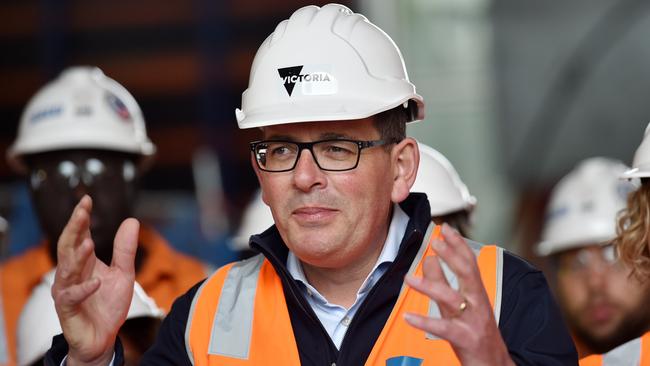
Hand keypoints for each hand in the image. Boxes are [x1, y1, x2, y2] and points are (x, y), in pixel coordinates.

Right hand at [51, 196, 138, 365]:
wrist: (103, 338)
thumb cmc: (108, 305)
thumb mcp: (124, 274)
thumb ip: (125, 249)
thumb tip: (131, 221)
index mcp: (84, 262)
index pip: (79, 235)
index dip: (81, 218)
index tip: (86, 200)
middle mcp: (71, 274)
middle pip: (68, 246)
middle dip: (74, 229)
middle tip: (81, 211)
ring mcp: (67, 291)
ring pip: (66, 270)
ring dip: (77, 257)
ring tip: (89, 243)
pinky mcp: (68, 310)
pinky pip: (72, 297)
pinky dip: (84, 289)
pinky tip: (96, 282)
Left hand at [404, 224, 513, 365]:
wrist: (493, 365)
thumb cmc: (475, 334)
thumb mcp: (456, 305)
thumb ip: (443, 282)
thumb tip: (429, 259)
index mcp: (476, 293)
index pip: (470, 263)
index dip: (459, 245)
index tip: (447, 228)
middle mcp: (477, 304)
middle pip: (468, 274)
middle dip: (452, 256)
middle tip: (435, 242)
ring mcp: (473, 321)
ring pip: (453, 300)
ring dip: (429, 287)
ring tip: (408, 279)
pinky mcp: (465, 339)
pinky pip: (444, 329)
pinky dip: (425, 322)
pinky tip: (409, 317)